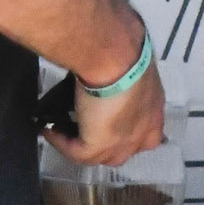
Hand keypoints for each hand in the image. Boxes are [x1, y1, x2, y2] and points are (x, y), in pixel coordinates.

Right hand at [43, 59, 165, 168]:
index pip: (144, 131)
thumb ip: (124, 73)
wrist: (115, 56)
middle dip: (102, 142)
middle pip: (122, 149)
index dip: (124, 129)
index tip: (105, 118)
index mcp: (154, 109)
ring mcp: (123, 144)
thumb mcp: (131, 61)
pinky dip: (60, 141)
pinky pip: (76, 153)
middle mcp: (144, 131)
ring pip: (99, 155)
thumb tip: (111, 67)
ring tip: (61, 128)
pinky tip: (49, 129)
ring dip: (79, 143)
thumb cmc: (123, 49)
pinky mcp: (98, 148)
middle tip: (81, 126)